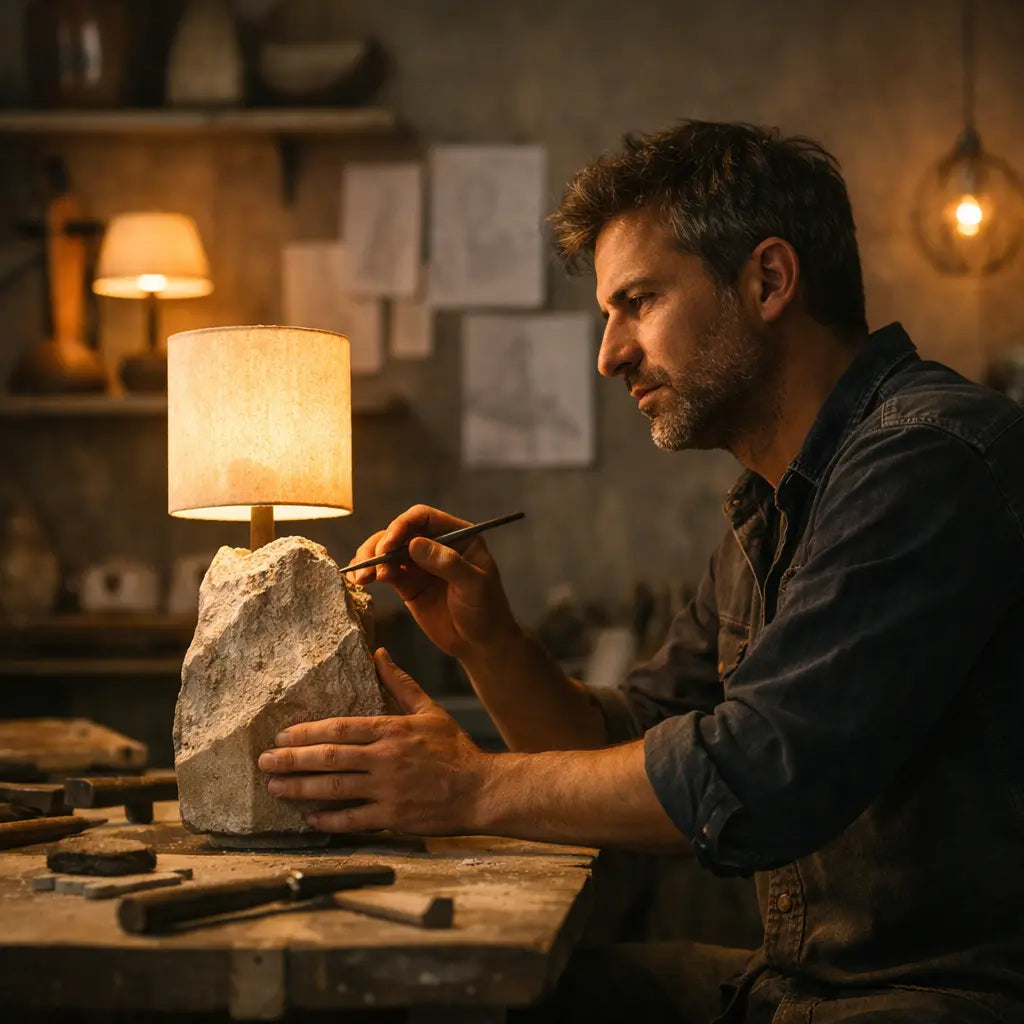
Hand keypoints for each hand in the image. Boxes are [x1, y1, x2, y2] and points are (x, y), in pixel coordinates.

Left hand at [257, 648, 492, 834]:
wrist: (482, 790)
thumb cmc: (455, 749)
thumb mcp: (429, 710)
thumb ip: (400, 684)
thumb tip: (379, 652)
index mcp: (392, 730)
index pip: (340, 728)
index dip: (306, 732)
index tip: (281, 736)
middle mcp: (385, 759)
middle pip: (329, 758)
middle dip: (291, 761)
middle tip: (264, 762)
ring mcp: (388, 790)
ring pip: (334, 788)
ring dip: (300, 789)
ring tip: (275, 788)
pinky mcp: (394, 817)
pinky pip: (354, 820)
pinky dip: (329, 820)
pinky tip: (310, 818)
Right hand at [349, 504, 520, 661]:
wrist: (481, 643)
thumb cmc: (486, 610)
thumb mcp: (474, 585)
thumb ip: (447, 563)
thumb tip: (414, 543)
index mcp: (458, 536)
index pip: (424, 518)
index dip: (402, 525)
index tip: (388, 544)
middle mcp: (436, 544)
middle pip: (400, 532)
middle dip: (381, 545)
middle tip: (372, 564)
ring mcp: (420, 564)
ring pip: (388, 551)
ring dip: (371, 559)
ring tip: (362, 577)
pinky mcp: (408, 584)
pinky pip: (384, 572)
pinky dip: (370, 573)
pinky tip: (359, 580)